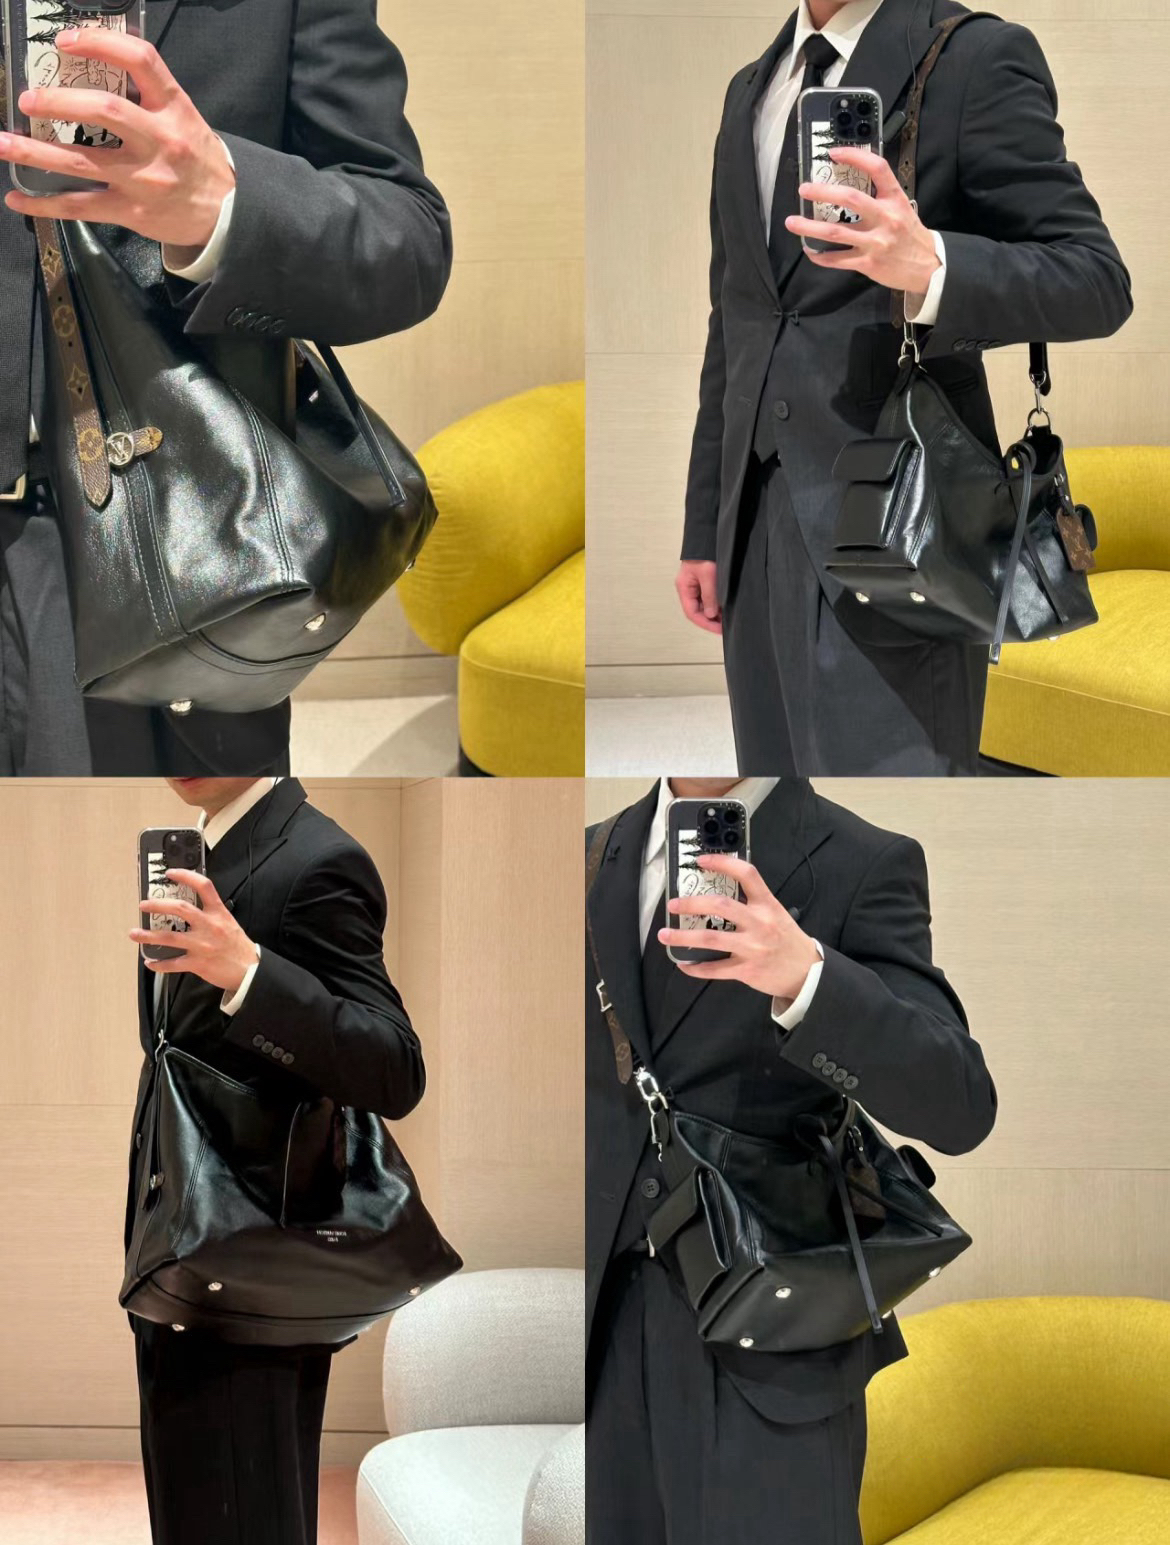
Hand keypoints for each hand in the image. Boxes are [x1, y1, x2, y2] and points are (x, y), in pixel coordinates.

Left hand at [1, 30, 234, 250]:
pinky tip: (18, 197)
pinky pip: (80, 207)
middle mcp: (159, 141)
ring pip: (81, 162)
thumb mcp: (185, 119)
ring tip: (3, 142)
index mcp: (174, 109)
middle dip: (59, 102)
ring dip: (35, 152)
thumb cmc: (200, 162)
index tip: (65, 41)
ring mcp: (143, 180)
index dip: (98, 44)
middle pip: (104, 111)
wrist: (228, 217)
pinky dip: (44, 204)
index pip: (139, 60)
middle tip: (28, 100)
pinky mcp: (131, 212)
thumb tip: (95, 72)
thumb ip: (147, 97)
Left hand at [131, 869, 257, 992]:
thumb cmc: (237, 946)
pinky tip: (150, 962)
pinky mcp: (198, 963)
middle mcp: (209, 926)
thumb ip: (211, 914)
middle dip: (158, 905)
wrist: (250, 971)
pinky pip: (173, 964)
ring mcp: (202, 945)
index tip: (170, 873)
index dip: (186, 876)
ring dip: (148, 935)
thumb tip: (187, 908)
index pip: (203, 887)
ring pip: (169, 937)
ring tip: (134, 933)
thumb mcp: (228, 922)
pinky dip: (158, 964)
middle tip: (144, 905)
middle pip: (180, 909)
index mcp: (218, 913)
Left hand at [658, 854, 819, 1000]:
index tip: (701, 860)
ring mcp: (752, 948)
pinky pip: (715, 969)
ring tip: (666, 934)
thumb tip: (719, 892)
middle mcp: (759, 923)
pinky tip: (684, 964)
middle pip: (721, 906)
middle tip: (674, 904)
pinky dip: (696, 968)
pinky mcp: (746, 970)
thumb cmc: (786, 940)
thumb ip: (752, 902)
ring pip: (711, 939)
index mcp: (767, 905)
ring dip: (684, 936)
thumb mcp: (776, 913)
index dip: (723, 863)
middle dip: (692, 903)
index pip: (746, 875)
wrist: (806, 972)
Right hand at [675, 560, 721, 634]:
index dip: (705, 623)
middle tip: (726, 627)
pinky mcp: (704, 581)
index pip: (692, 613)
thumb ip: (709, 596)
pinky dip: (717, 604)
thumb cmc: (705, 553)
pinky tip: (726, 608)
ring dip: (715, 613)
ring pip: (704, 605)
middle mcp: (689, 588)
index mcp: (684, 587)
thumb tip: (711, 615)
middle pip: (698, 610)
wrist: (707, 535)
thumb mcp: (708, 575)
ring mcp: (696, 585)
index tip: (719, 630)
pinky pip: (709, 597)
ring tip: (728, 619)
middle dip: (711, 620)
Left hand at [785, 146, 940, 298]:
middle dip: (823, 191)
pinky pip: (837, 260)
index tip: (833, 153)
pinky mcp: (868, 263)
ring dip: (809, 227)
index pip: (877, 169)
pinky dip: (820, 256)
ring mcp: (875, 242)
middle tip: (804, 189)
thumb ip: (880, 196)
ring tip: (792, 222)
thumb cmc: (910, 234)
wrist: (928, 266)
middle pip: (850, 199)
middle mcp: (885, 217)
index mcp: (895, 199)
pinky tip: (809, 250)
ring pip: (835, 233)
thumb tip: (849, 185)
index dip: (854, 157)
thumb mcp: (902, 207)